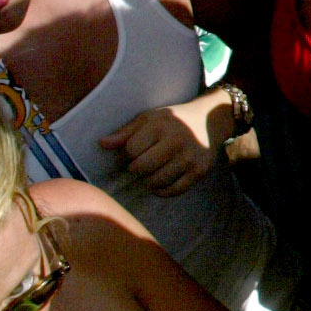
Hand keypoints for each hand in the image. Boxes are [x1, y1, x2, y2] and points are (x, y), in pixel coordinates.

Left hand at [98, 87, 231, 195]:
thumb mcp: (148, 119)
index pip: (131, 150)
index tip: (137, 149)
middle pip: (142, 168)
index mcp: (161, 126)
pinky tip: (161, 182)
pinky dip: (163, 191)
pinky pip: (174, 191)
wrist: (209, 120)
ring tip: (152, 171)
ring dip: (149, 180)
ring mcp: (190, 158)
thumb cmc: (173, 120)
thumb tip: (101, 144)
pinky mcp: (200, 171)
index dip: (129, 153)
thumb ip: (125, 133)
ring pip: (156, 181)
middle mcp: (177, 141)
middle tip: (142, 164)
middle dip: (137, 168)